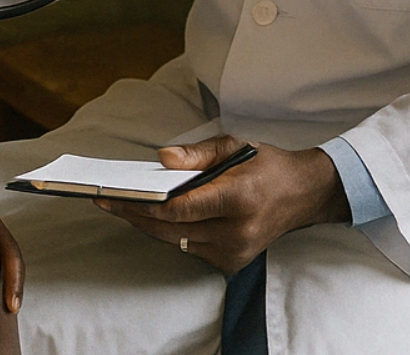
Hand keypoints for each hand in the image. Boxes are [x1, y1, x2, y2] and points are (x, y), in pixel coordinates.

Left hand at [96, 137, 347, 272]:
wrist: (304, 195)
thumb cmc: (266, 165)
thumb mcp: (233, 146)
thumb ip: (196, 154)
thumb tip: (161, 159)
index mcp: (239, 198)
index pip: (180, 208)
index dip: (144, 204)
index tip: (114, 195)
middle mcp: (238, 231)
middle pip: (171, 228)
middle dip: (135, 214)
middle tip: (105, 201)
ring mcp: (235, 252)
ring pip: (176, 241)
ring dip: (147, 224)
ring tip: (121, 206)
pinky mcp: (232, 262)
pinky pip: (189, 247)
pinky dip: (170, 232)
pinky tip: (151, 217)